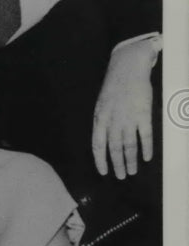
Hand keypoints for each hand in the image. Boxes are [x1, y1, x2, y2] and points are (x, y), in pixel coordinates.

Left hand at [92, 41, 156, 178]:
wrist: (128, 69)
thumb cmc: (114, 87)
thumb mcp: (101, 105)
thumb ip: (103, 122)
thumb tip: (104, 141)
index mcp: (100, 118)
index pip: (97, 144)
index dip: (100, 160)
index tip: (103, 172)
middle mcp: (113, 121)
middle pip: (114, 149)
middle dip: (117, 165)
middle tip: (121, 177)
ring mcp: (128, 118)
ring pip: (129, 146)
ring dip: (130, 161)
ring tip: (132, 171)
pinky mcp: (144, 114)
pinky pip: (145, 136)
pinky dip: (146, 148)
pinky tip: (147, 158)